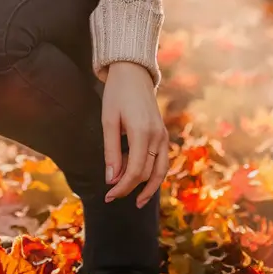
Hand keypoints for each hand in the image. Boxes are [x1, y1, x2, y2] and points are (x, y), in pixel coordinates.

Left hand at [99, 61, 168, 206]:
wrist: (133, 72)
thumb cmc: (117, 94)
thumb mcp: (108, 120)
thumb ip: (111, 151)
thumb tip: (111, 179)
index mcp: (142, 132)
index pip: (134, 171)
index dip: (122, 187)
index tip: (109, 196)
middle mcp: (157, 136)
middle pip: (147, 173)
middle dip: (130, 188)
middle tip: (112, 196)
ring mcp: (163, 135)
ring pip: (160, 171)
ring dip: (148, 187)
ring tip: (136, 200)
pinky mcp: (163, 133)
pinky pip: (162, 160)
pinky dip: (154, 174)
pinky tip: (142, 180)